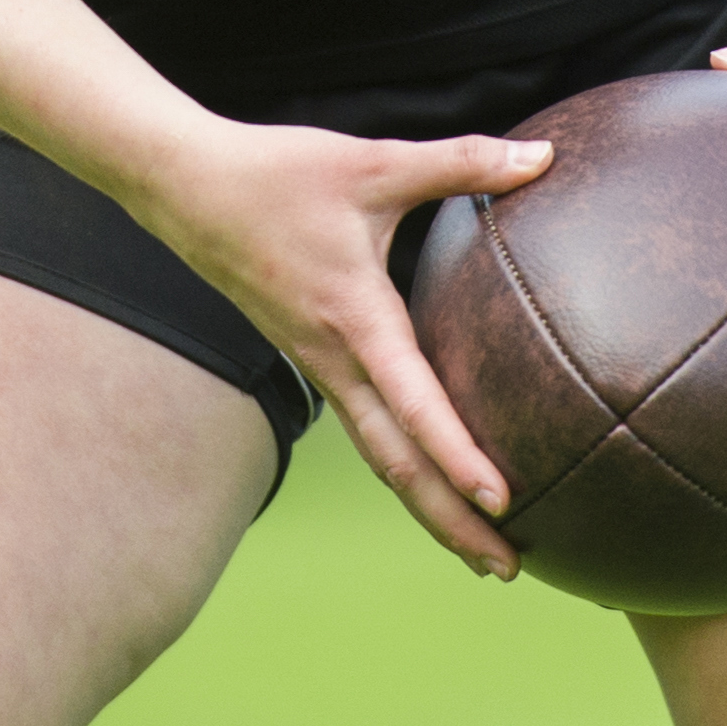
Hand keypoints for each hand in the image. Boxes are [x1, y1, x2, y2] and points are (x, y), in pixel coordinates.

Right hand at [130, 117, 554, 575]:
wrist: (182, 185)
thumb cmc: (275, 172)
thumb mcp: (373, 161)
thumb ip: (460, 162)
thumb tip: (544, 156)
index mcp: (353, 316)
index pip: (412, 402)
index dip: (456, 453)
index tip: (502, 499)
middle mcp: (333, 356)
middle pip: (395, 462)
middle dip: (450, 519)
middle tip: (507, 569)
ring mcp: (317, 363)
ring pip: (377, 454)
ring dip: (427, 503)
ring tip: (479, 549)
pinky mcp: (310, 355)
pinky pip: (362, 427)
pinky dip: (401, 464)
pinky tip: (428, 472)